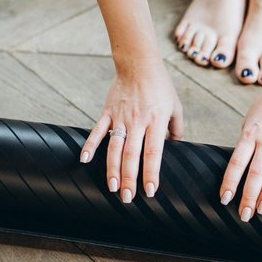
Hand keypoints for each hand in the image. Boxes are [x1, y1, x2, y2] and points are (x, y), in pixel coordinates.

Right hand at [79, 59, 183, 201]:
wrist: (138, 63)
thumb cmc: (160, 86)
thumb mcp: (175, 106)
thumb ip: (176, 128)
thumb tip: (176, 146)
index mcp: (156, 122)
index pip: (153, 153)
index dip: (151, 173)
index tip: (150, 191)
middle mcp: (137, 122)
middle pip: (131, 155)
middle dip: (129, 179)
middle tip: (127, 198)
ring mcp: (120, 118)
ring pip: (114, 148)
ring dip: (111, 170)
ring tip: (112, 188)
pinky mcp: (107, 112)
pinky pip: (97, 131)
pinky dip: (89, 145)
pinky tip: (84, 160)